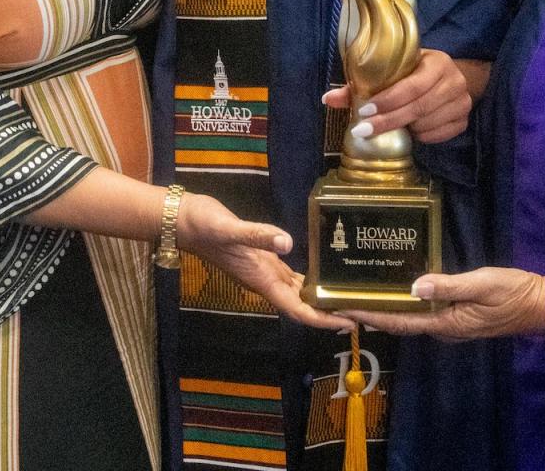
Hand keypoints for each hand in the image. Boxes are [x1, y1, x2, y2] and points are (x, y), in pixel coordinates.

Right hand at [175, 193, 352, 332]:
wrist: (184, 220)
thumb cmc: (205, 226)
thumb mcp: (230, 229)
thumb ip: (258, 235)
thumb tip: (287, 243)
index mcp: (262, 280)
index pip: (297, 309)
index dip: (321, 320)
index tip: (347, 325)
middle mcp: (266, 281)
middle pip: (302, 306)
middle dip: (328, 313)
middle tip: (360, 313)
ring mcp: (264, 271)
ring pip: (297, 293)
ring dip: (320, 300)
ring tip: (347, 299)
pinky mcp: (263, 258)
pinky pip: (290, 276)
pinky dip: (307, 280)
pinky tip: (320, 276)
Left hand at [322, 49, 478, 143]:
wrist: (454, 77)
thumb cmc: (417, 70)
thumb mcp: (396, 68)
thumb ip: (363, 83)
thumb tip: (327, 99)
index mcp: (437, 63)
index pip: (411, 86)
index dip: (387, 101)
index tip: (363, 112)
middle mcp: (454, 81)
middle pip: (417, 108)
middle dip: (387, 121)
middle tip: (363, 130)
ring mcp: (462, 102)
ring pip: (426, 124)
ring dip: (406, 129)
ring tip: (393, 124)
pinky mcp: (464, 121)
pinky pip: (438, 136)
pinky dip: (421, 136)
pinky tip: (412, 129)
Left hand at [350, 267, 544, 339]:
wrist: (540, 305)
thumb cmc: (513, 293)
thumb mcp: (482, 284)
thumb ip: (450, 286)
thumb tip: (415, 286)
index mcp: (446, 324)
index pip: (400, 322)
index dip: (371, 316)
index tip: (345, 309)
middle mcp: (444, 329)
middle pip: (400, 323)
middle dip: (372, 313)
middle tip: (345, 298)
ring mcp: (451, 325)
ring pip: (411, 318)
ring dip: (387, 308)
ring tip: (363, 292)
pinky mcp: (457, 317)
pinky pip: (423, 313)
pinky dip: (405, 303)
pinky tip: (398, 289)